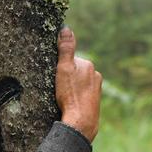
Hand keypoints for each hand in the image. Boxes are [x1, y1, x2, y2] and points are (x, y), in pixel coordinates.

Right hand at [55, 26, 101, 141]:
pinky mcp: (95, 102)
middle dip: (66, 78)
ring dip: (71, 89)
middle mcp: (95, 75)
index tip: (54, 78)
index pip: (70, 61)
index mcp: (88, 66)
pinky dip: (76, 98)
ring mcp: (97, 90)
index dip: (60, 68)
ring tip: (63, 99)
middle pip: (75, 72)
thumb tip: (66, 28)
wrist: (80, 123)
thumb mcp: (64, 69)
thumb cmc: (70, 96)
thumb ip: (66, 49)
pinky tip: (70, 105)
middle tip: (58, 90)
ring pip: (79, 84)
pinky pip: (82, 96)